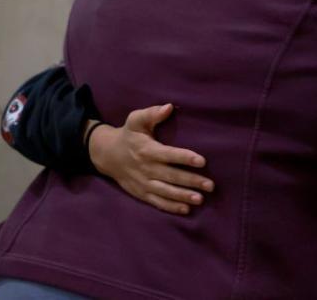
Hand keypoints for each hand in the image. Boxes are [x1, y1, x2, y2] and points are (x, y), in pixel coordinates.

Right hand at [87, 104, 214, 214]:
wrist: (106, 155)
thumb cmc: (128, 135)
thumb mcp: (136, 120)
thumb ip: (152, 113)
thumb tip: (169, 107)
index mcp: (147, 149)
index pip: (169, 155)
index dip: (185, 158)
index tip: (202, 161)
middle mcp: (146, 168)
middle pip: (171, 176)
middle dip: (191, 181)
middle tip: (210, 185)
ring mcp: (143, 183)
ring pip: (165, 191)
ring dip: (183, 196)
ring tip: (200, 199)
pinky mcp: (141, 193)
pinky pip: (157, 202)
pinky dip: (171, 207)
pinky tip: (186, 209)